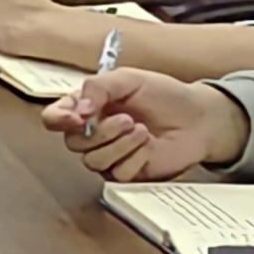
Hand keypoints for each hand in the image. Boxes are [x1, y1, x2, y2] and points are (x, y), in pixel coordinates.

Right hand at [44, 69, 247, 181]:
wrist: (198, 119)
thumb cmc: (164, 95)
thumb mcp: (128, 79)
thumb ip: (98, 87)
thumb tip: (78, 109)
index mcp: (88, 107)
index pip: (56, 118)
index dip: (58, 119)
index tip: (76, 117)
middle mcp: (94, 133)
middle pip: (73, 143)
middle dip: (100, 132)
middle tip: (127, 119)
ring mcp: (110, 155)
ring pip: (93, 161)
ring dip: (119, 144)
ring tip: (141, 130)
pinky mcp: (128, 174)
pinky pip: (117, 174)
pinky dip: (134, 157)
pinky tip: (149, 145)